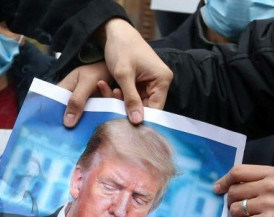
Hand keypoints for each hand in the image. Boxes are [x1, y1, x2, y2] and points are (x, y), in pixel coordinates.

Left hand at [58, 19, 172, 127]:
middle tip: (114, 109)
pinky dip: (122, 97)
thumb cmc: (121, 48)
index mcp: (162, 79)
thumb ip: (131, 98)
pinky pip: (133, 97)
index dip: (142, 119)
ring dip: (123, 103)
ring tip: (111, 95)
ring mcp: (151, 83)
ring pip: (139, 104)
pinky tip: (111, 91)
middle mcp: (160, 83)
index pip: (156, 109)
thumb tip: (138, 121)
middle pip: (148, 108)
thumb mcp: (124, 75)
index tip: (127, 126)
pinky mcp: (141, 83)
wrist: (115, 33)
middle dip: (130, 110)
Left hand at [214, 165, 273, 216]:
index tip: (218, 189)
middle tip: (241, 213)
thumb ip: (254, 183)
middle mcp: (271, 185)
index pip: (238, 171)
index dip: (225, 180)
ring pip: (234, 208)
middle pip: (233, 191)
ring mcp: (270, 203)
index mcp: (272, 174)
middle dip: (232, 204)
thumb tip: (223, 186)